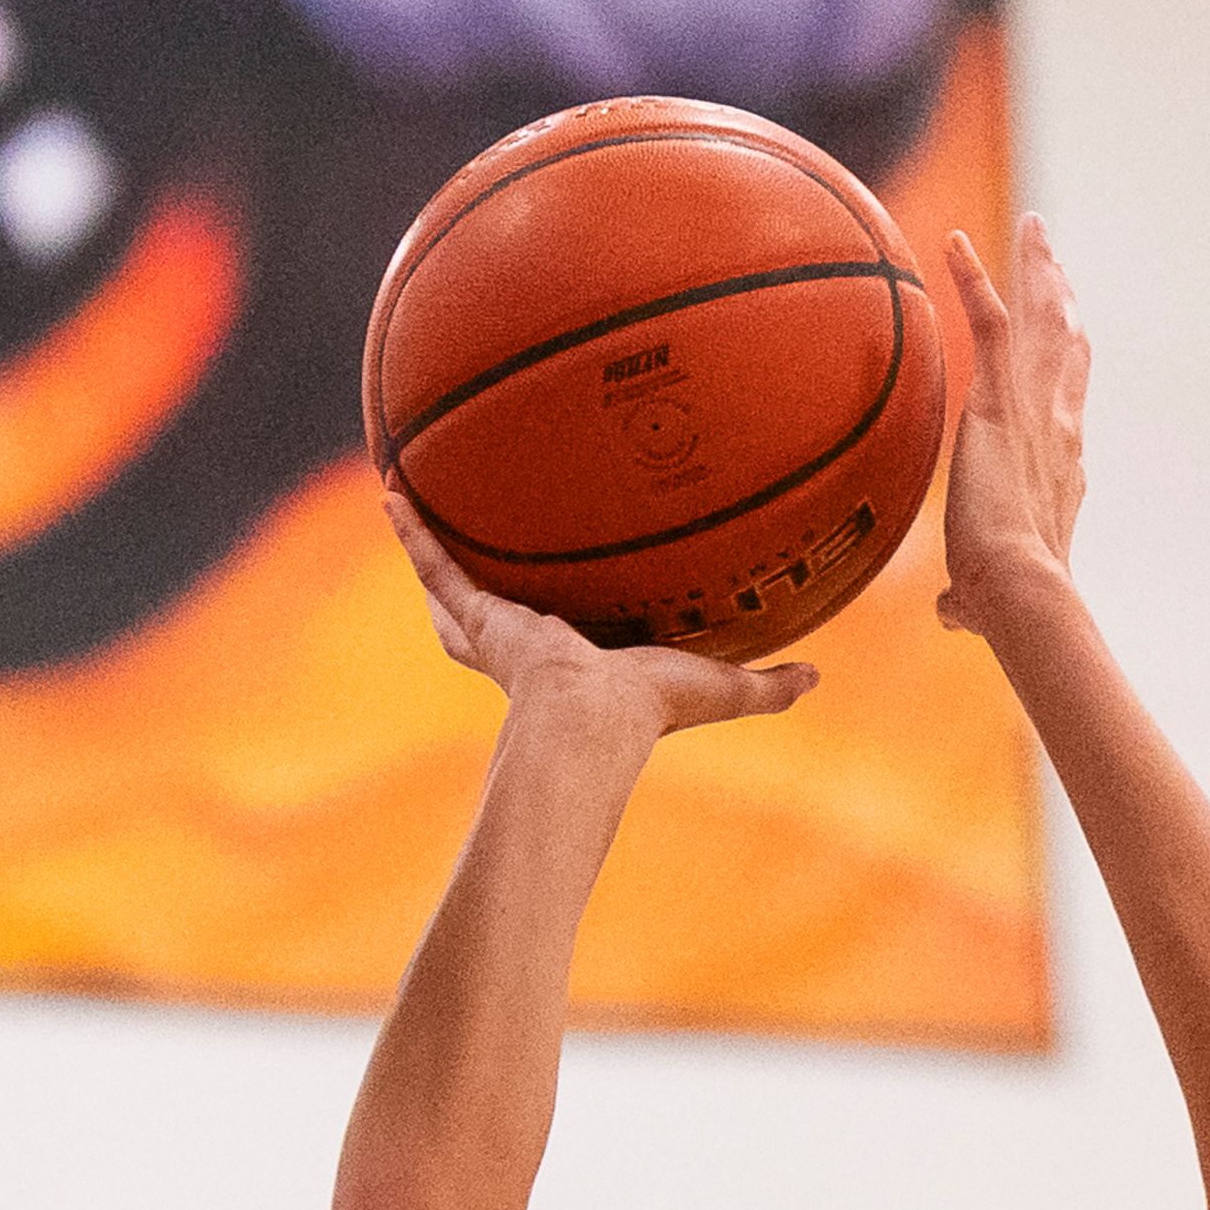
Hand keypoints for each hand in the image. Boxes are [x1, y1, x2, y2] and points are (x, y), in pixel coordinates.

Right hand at [383, 493, 813, 740]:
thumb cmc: (650, 713)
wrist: (589, 721)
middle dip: (474, 586)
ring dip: (430, 546)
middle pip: (490, 610)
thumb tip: (819, 677)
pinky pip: (435, 562)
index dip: (549, 614)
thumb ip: (766, 684)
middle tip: (468, 544)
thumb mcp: (720, 686)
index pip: (558, 631)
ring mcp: (494, 625)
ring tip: (408, 502)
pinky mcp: (474, 612)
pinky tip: (391, 489)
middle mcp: (526, 641)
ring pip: (452, 584)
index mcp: (576, 660)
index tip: (555, 594)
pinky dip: (410, 530)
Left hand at [936, 218, 1088, 636]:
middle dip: (1062, 296)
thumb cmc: (1005, 602)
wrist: (1018, 589)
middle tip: (1053, 256)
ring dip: (1038, 270)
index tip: (1062, 336)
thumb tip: (954, 614)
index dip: (1065, 364)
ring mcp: (1036, 406)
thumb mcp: (985, 594)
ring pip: (1044, 320)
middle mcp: (1061, 425)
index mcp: (1061, 465)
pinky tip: (953, 243)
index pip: (1066, 400)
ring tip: (1033, 228)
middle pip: (1068, 343)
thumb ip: (970, 598)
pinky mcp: (1000, 399)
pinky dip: (972, 280)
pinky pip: (989, 322)